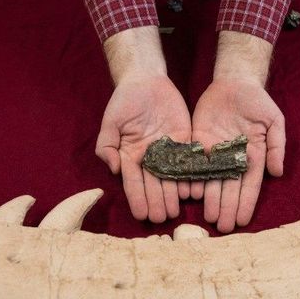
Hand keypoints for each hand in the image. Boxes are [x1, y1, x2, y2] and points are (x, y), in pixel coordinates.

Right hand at [97, 74, 191, 222]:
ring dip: (174, 194)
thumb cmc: (124, 101)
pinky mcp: (186, 141)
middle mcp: (151, 158)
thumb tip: (113, 169)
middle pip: (154, 184)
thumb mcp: (110, 122)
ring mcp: (169, 151)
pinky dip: (191, 175)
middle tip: (161, 218)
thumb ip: (106, 146)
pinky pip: (189, 161)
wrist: (145, 80)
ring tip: (176, 210)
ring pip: (172, 177)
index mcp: (131, 156)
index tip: (141, 215)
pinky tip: (193, 189)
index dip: (137, 198)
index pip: (134, 182)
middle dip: (157, 202)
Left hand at [191, 77, 284, 232]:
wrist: (235, 82)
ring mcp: (214, 152)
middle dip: (226, 207)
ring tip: (208, 217)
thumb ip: (277, 146)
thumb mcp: (274, 121)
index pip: (249, 185)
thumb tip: (278, 173)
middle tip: (222, 227)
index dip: (246, 203)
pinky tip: (190, 194)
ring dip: (210, 199)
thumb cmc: (258, 101)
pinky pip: (195, 164)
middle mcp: (232, 159)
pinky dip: (192, 178)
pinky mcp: (198, 143)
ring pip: (211, 180)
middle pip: (229, 187)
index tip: (242, 220)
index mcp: (252, 156)